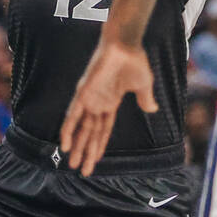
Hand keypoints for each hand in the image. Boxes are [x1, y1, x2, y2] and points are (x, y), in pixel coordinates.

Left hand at [60, 40, 156, 174]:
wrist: (125, 45)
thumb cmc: (134, 61)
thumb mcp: (143, 85)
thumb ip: (144, 99)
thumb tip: (151, 110)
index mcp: (110, 103)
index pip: (103, 131)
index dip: (99, 147)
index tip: (95, 161)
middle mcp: (97, 104)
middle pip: (91, 134)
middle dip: (87, 152)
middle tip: (82, 171)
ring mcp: (89, 99)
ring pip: (82, 129)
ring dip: (77, 147)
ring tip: (73, 164)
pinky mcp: (83, 93)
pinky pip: (73, 115)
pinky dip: (68, 130)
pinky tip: (64, 144)